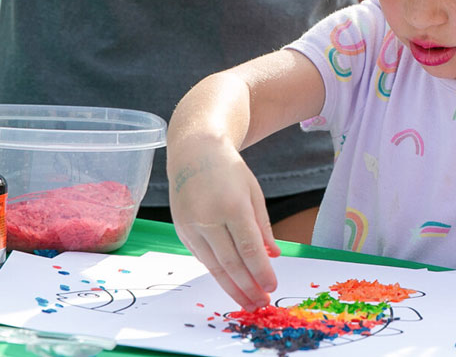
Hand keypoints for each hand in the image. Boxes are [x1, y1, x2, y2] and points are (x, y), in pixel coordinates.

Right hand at [168, 142, 280, 310]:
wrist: (193, 152)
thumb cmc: (229, 170)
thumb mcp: (253, 192)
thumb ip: (263, 226)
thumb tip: (274, 255)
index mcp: (231, 206)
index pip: (248, 248)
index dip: (261, 271)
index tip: (272, 287)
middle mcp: (208, 219)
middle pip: (230, 262)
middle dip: (247, 287)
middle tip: (261, 303)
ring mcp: (191, 226)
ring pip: (213, 266)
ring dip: (232, 288)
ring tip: (248, 303)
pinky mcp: (181, 232)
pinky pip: (202, 258)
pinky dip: (218, 273)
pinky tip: (231, 285)